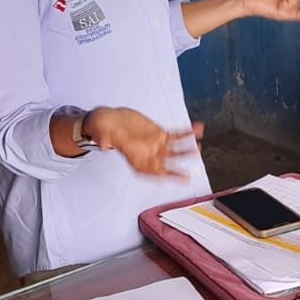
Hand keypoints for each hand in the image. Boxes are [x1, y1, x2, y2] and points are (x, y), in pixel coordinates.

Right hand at [84, 107, 202, 177]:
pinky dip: (188, 132)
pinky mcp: (160, 134)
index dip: (169, 176)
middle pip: (169, 162)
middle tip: (194, 156)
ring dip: (187, 148)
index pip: (155, 172)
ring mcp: (156, 145)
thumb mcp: (102, 135)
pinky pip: (177, 134)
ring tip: (197, 145)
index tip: (183, 179)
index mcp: (137, 161)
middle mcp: (150, 156)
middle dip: (182, 161)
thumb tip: (102, 145)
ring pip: (176, 149)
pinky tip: (197, 128)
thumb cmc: (105, 130)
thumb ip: (104, 141)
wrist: (111, 121)